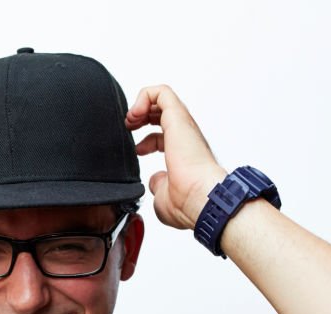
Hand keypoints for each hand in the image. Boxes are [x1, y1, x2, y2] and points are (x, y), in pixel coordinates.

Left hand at [125, 85, 227, 229]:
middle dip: (141, 117)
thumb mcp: (164, 196)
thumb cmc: (188, 202)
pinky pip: (161, 92)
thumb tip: (156, 181)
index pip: (163, 136)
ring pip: (163, 98)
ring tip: (130, 119)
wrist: (201, 198)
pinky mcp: (177, 117)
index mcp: (184, 154)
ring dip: (141, 104)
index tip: (136, 151)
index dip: (145, 141)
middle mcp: (186, 137)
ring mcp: (182, 126)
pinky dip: (144, 96)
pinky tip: (135, 113)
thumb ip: (158, 185)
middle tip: (129, 127)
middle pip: (162, 113)